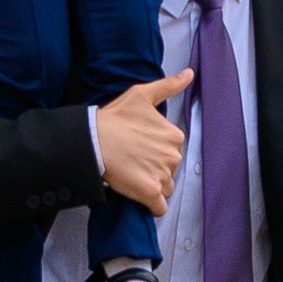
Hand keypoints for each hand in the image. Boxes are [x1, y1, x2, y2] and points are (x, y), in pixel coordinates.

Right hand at [95, 71, 192, 211]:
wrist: (93, 140)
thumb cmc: (115, 118)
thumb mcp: (142, 95)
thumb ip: (169, 86)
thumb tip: (189, 74)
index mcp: (175, 136)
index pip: (173, 151)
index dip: (156, 152)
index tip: (140, 149)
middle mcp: (173, 157)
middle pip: (170, 171)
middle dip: (156, 169)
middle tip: (134, 162)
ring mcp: (162, 175)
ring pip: (166, 188)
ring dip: (153, 186)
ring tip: (134, 176)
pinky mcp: (150, 192)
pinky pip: (160, 207)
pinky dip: (152, 205)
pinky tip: (140, 196)